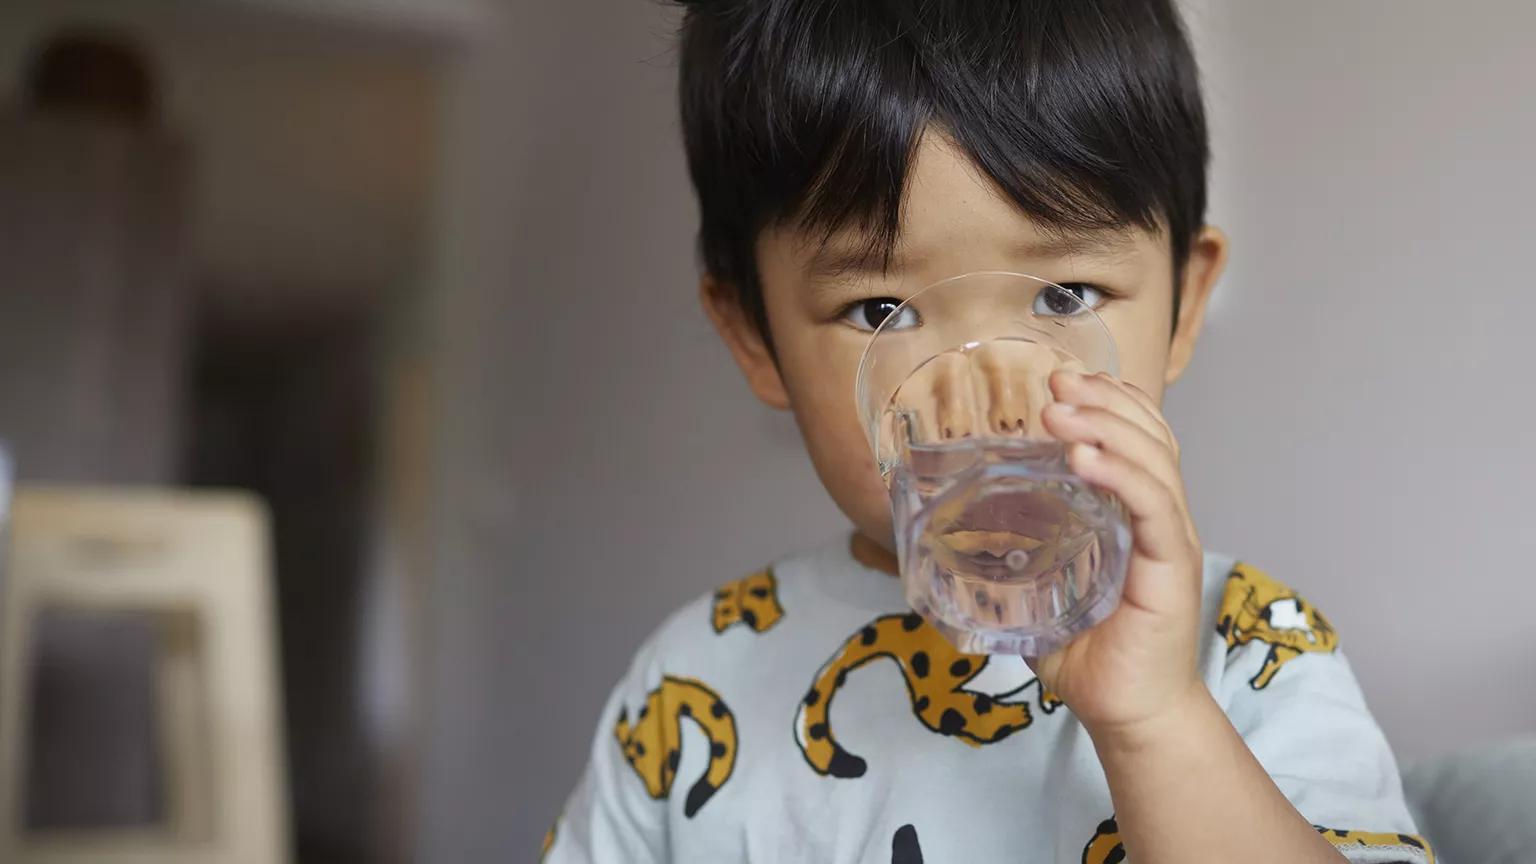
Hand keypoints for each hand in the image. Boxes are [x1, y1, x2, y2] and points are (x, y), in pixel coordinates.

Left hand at [1033, 370, 1206, 740]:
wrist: (1128, 713)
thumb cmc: (1088, 655)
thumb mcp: (1041, 591)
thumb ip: (1013, 557)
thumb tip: (950, 536)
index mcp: (1135, 515)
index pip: (1137, 438)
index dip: (1108, 400)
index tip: (1064, 379)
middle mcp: (1159, 518)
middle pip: (1147, 435)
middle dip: (1102, 399)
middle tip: (1056, 382)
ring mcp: (1169, 539)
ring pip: (1153, 459)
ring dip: (1106, 425)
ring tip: (1061, 411)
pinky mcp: (1172, 567)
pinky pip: (1153, 506)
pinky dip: (1121, 474)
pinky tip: (1085, 459)